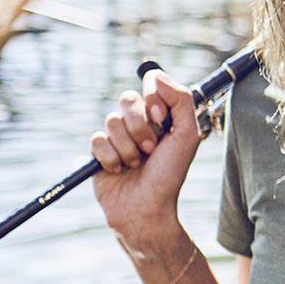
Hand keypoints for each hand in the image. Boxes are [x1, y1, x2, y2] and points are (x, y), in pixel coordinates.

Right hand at [91, 68, 203, 243]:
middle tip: (151, 149)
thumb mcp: (187, 136)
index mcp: (160, 116)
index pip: (150, 84)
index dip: (154, 100)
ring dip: (128, 147)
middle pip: (127, 98)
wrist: (146, 208)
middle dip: (140, 127)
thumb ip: (181, 100)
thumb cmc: (169, 175)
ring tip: (136, 164)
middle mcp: (138, 122)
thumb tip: (154, 75)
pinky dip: (111, 158)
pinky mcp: (98, 151)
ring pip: (111, 120)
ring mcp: (116, 136)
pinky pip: (97, 139)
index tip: (162, 121)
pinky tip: (119, 171)